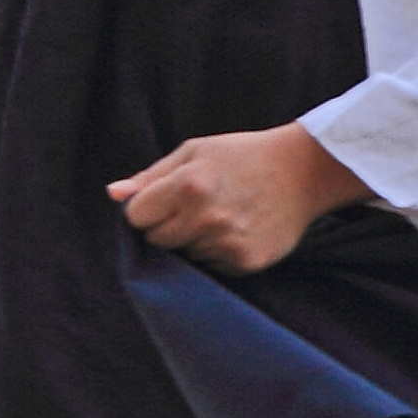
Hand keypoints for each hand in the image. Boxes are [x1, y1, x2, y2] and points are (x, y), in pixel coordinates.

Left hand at [111, 123, 369, 274]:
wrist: (303, 171)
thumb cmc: (242, 155)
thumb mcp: (194, 152)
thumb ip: (151, 176)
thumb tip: (113, 195)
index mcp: (188, 184)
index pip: (137, 217)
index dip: (146, 208)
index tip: (165, 199)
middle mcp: (206, 217)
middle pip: (157, 240)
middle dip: (167, 226)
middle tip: (195, 206)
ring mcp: (227, 242)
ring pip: (185, 255)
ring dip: (194, 240)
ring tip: (222, 214)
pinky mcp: (246, 261)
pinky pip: (212, 266)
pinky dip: (218, 251)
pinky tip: (238, 228)